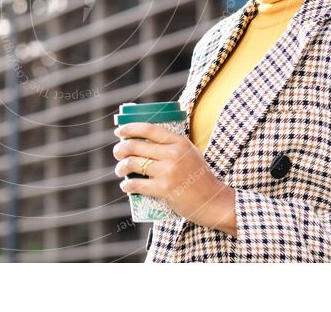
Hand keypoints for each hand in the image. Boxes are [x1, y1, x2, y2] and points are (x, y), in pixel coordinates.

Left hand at [113, 122, 237, 235]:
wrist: (213, 201)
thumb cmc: (199, 178)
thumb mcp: (190, 154)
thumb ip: (172, 146)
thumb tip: (144, 141)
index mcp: (179, 142)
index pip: (149, 129)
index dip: (130, 128)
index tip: (119, 131)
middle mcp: (173, 154)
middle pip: (136, 146)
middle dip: (121, 149)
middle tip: (117, 153)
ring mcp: (168, 171)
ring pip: (134, 164)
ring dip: (121, 167)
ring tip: (120, 170)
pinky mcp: (164, 189)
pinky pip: (137, 185)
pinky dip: (127, 185)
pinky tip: (125, 186)